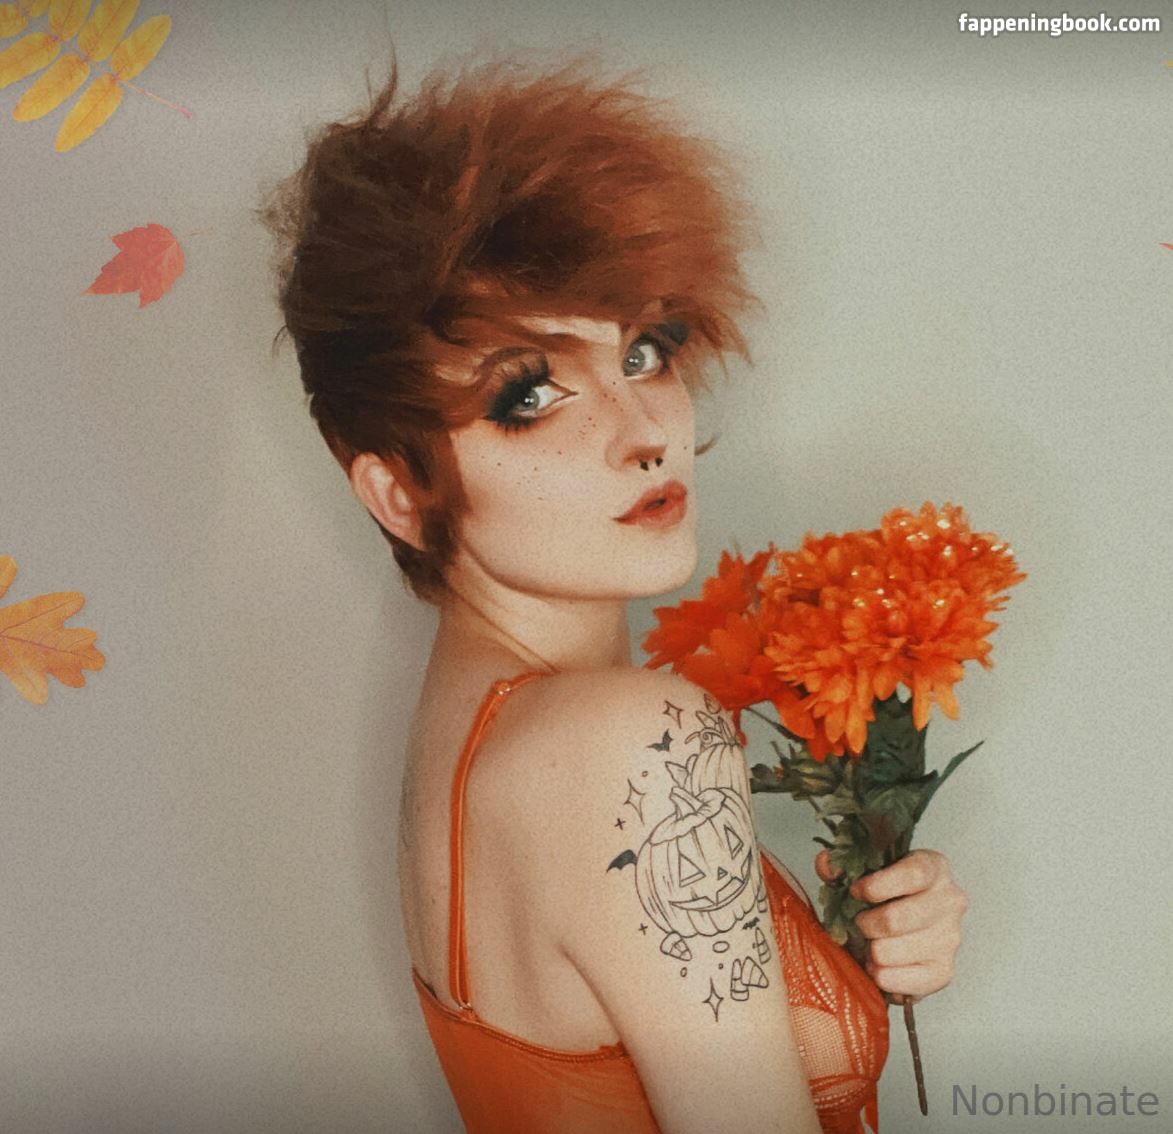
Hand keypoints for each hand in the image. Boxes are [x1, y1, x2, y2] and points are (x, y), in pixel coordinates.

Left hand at [815, 848, 968, 1004]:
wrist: (902, 925)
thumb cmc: (883, 894)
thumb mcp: (862, 871)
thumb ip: (840, 865)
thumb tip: (827, 866)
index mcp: (933, 867)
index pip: (913, 875)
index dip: (878, 885)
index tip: (855, 891)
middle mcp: (950, 901)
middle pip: (895, 920)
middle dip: (865, 924)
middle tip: (858, 924)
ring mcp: (950, 938)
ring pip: (890, 952)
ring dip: (870, 951)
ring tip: (869, 944)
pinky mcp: (943, 971)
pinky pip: (900, 981)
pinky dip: (880, 975)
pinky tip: (878, 965)